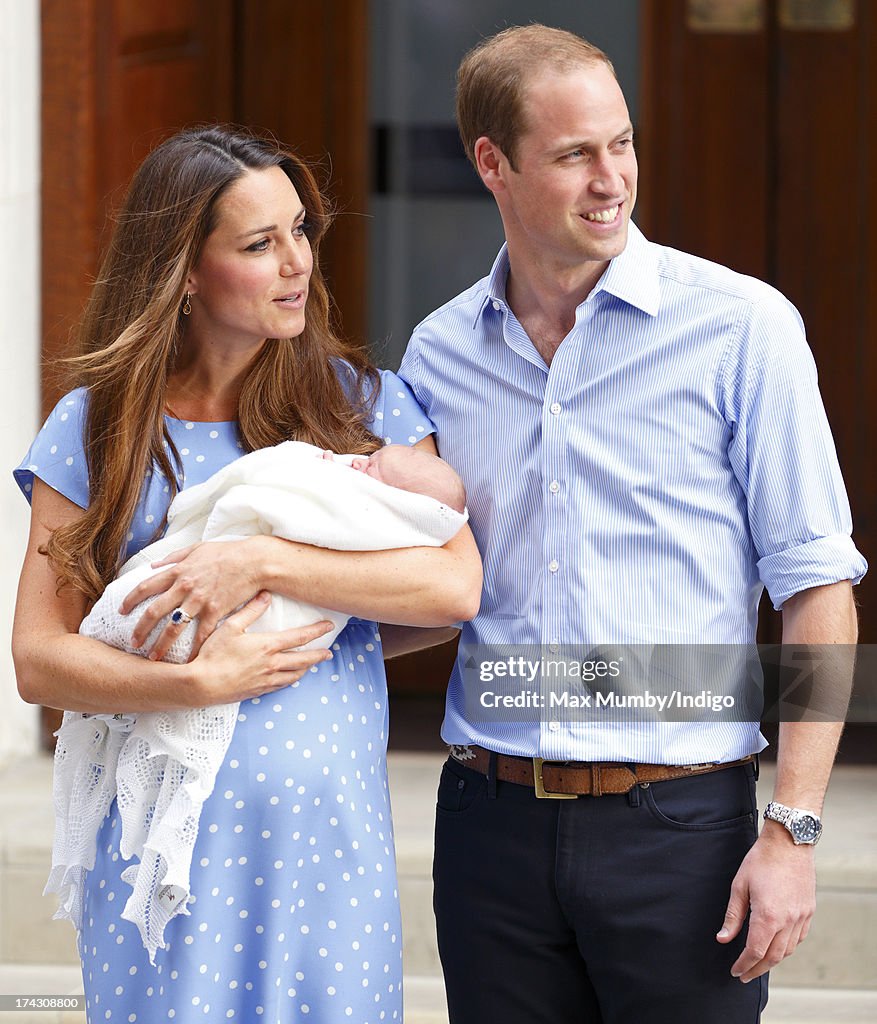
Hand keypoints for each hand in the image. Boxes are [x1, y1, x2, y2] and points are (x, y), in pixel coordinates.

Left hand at [121, 539, 263, 659]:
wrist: (254, 561)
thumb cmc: (227, 553)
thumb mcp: (197, 548)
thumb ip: (174, 556)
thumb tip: (154, 564)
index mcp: (178, 571)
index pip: (145, 587)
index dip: (130, 600)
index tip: (122, 611)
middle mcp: (184, 587)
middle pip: (153, 612)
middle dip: (140, 630)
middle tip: (133, 643)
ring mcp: (199, 601)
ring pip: (173, 628)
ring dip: (160, 645)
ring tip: (152, 657)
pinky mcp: (216, 611)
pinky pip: (201, 635)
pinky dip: (193, 650)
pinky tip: (187, 661)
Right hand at [190, 592, 333, 703]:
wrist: (202, 684)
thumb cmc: (214, 654)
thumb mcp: (230, 627)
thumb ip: (250, 610)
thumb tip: (266, 595)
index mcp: (268, 646)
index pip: (300, 637)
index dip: (317, 631)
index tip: (329, 626)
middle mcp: (272, 664)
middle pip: (304, 659)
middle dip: (318, 655)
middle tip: (328, 652)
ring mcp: (267, 679)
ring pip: (295, 674)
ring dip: (306, 668)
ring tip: (312, 664)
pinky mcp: (259, 691)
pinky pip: (282, 685)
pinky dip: (291, 679)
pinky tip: (291, 677)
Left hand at [716, 824, 815, 981]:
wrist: (789, 842)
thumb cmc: (761, 860)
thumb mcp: (739, 885)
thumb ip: (733, 915)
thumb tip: (723, 938)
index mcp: (768, 915)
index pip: (755, 951)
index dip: (744, 964)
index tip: (735, 971)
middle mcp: (788, 920)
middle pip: (773, 956)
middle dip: (757, 969)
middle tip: (745, 975)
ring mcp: (801, 917)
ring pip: (788, 950)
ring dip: (772, 961)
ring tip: (758, 963)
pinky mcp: (809, 911)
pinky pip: (799, 938)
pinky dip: (787, 948)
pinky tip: (777, 947)